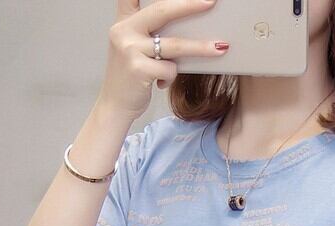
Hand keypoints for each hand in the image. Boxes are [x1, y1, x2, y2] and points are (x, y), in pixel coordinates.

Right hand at [97, 0, 228, 120]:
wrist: (114, 107)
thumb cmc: (130, 78)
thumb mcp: (134, 48)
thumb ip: (149, 32)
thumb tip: (187, 25)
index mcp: (124, 21)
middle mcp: (124, 30)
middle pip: (163, 10)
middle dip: (190, 5)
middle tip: (211, 2)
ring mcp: (129, 49)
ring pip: (174, 44)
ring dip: (200, 48)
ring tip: (220, 48)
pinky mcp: (138, 69)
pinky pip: (169, 69)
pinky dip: (172, 77)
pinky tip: (162, 83)